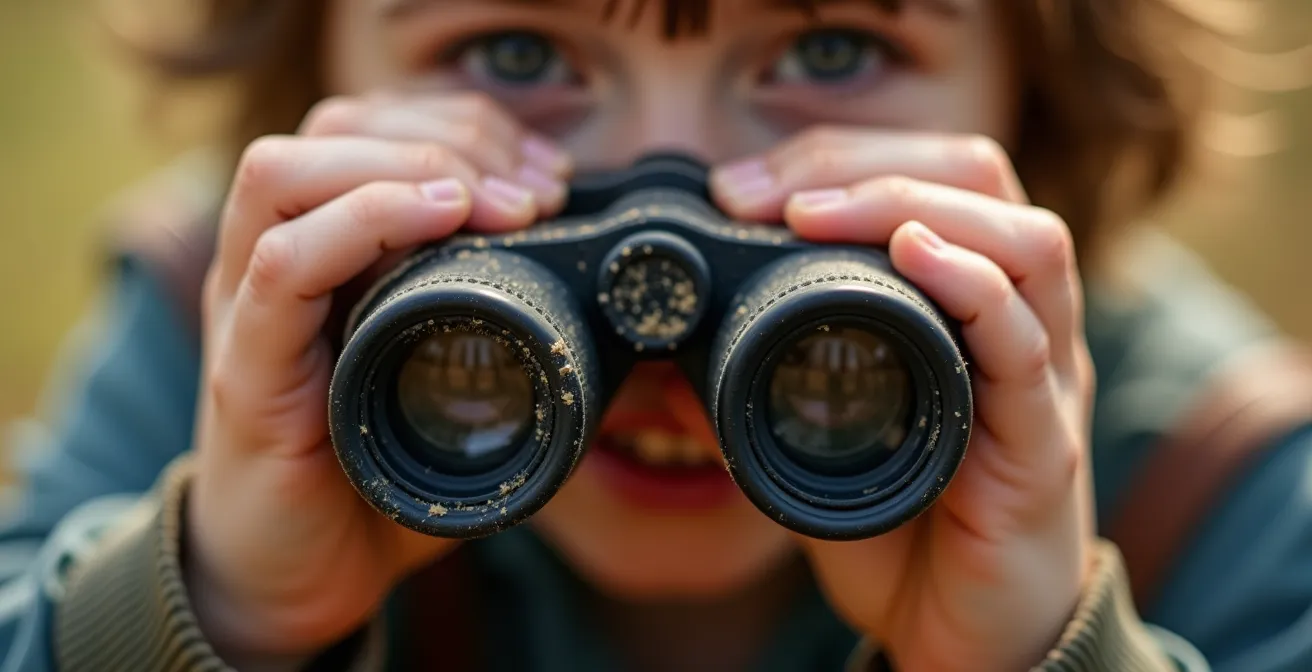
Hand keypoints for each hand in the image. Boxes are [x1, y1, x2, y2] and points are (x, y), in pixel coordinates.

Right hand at [186, 92, 572, 664]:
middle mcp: (276, 264)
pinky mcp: (244, 372)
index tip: (548, 173)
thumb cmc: (372, 480)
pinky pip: (280, 266)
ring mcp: (250, 311)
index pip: (372, 130)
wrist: (295, 578)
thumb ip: (509, 352)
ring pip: (285, 171)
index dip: (464, 128)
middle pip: (333, 128)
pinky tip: (440, 220)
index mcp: (327, 254)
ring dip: (407, 165)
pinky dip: (361, 222)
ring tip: (494, 203)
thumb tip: (626, 350)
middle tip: (535, 187)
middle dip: (448, 135)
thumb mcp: (454, 397)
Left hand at [711, 128, 1096, 671]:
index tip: (742, 186)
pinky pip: (1026, 345)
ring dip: (911, 202)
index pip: (932, 179)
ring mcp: (1039, 380)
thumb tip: (672, 364)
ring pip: (1024, 241)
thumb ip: (768, 396)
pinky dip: (974, 285)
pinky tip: (915, 256)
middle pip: (980, 181)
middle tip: (766, 191)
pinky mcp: (1041, 445)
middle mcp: (1017, 326)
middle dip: (866, 162)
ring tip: (818, 211)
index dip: (839, 159)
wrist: (966, 640)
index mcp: (967, 308)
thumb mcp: (823, 443)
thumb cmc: (909, 533)